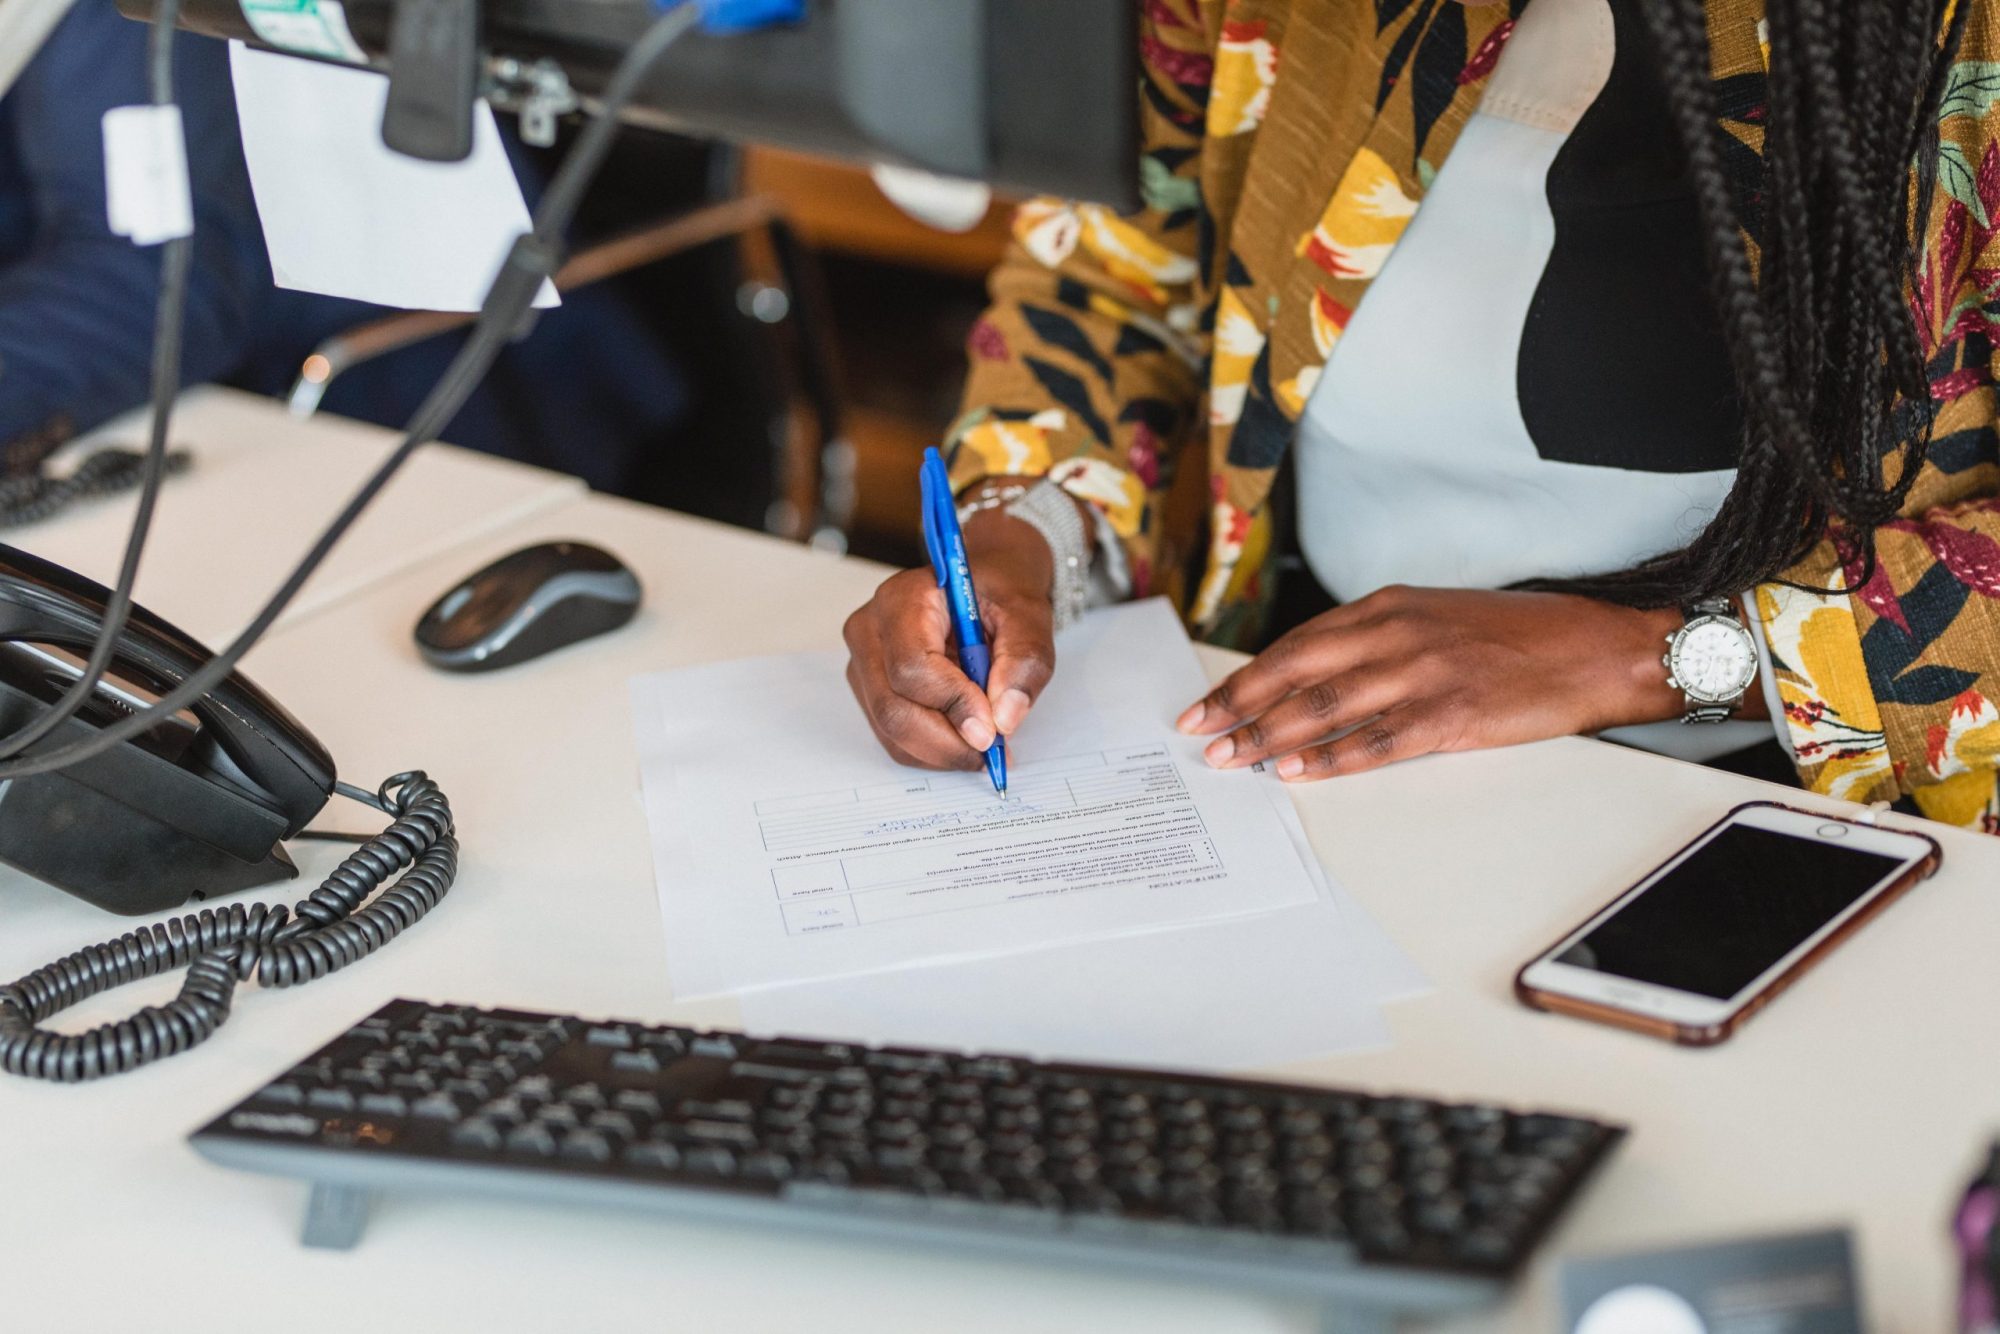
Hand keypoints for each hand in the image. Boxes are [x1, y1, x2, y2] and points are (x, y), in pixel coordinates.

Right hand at [843, 496, 1058, 769]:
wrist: (982, 586)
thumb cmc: (998, 591)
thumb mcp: (1028, 614)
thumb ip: (1023, 661)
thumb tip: (1005, 717)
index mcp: (902, 599)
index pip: (912, 666)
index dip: (953, 704)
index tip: (993, 727)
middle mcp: (870, 631)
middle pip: (893, 708)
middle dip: (947, 741)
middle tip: (994, 748)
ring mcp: (864, 664)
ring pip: (891, 731)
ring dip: (943, 749)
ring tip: (986, 739)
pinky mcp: (870, 691)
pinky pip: (893, 738)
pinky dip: (933, 750)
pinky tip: (965, 735)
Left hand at [1175, 586, 1706, 780]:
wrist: (1599, 648)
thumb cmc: (1521, 636)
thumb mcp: (1437, 617)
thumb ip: (1378, 640)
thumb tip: (1318, 675)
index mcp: (1389, 607)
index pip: (1296, 643)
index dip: (1247, 676)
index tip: (1207, 701)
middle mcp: (1398, 634)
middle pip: (1296, 672)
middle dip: (1240, 706)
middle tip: (1200, 734)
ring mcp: (1424, 674)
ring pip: (1326, 707)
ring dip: (1270, 736)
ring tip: (1233, 759)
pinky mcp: (1453, 715)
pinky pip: (1378, 742)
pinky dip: (1332, 759)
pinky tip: (1298, 771)